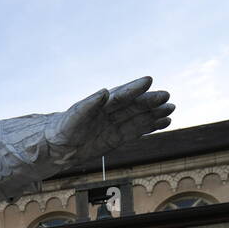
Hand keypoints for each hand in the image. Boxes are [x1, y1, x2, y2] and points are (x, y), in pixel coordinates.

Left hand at [48, 77, 174, 159]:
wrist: (57, 147)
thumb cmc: (62, 129)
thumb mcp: (73, 118)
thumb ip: (89, 105)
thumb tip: (105, 92)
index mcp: (100, 103)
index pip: (120, 95)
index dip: (134, 88)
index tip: (148, 80)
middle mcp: (110, 112)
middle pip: (133, 105)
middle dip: (150, 101)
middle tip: (166, 97)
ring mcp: (114, 124)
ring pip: (138, 117)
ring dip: (154, 114)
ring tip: (171, 109)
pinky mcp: (117, 138)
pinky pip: (137, 131)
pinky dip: (150, 126)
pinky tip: (165, 122)